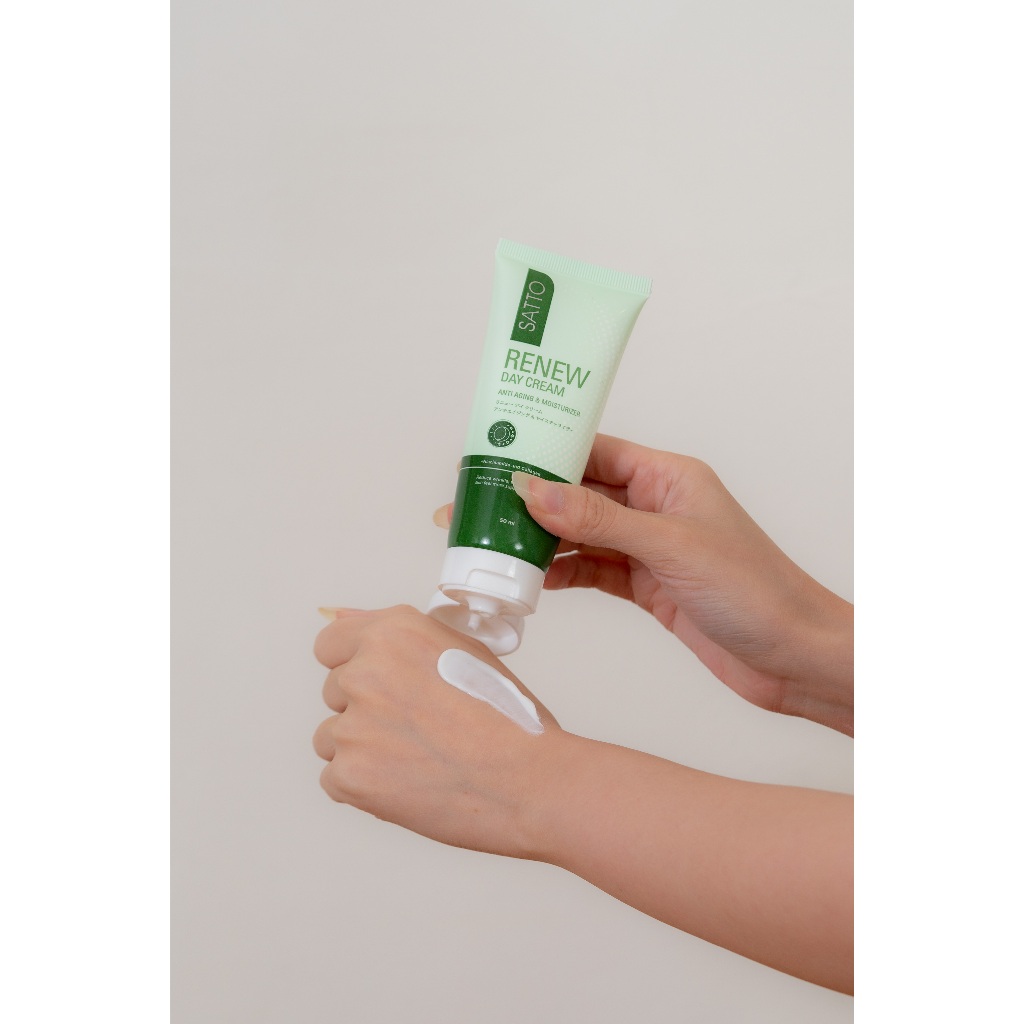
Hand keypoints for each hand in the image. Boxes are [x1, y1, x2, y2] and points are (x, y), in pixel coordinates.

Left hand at [312, 606, 561, 854]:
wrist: (528, 782)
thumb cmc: (508, 719)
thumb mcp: (463, 649)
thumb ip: (395, 634)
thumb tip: (340, 617)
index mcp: (392, 633)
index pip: (331, 644)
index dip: (357, 664)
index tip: (379, 684)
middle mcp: (365, 673)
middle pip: (334, 692)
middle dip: (367, 709)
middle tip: (421, 726)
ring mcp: (353, 727)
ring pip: (332, 737)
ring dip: (364, 749)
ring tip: (419, 757)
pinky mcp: (350, 776)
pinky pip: (336, 778)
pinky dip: (365, 786)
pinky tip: (409, 782)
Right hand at [436, 435, 852, 732]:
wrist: (794, 657)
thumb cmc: (757, 590)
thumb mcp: (670, 546)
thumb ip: (599, 519)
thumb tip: (535, 491)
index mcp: (669, 477)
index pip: (594, 451)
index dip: (544, 452)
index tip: (497, 458)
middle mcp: (656, 507)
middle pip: (579, 493)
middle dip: (530, 499)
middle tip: (476, 504)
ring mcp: (650, 549)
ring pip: (580, 535)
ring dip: (539, 540)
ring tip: (488, 543)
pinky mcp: (648, 587)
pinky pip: (592, 572)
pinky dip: (561, 574)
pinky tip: (530, 579)